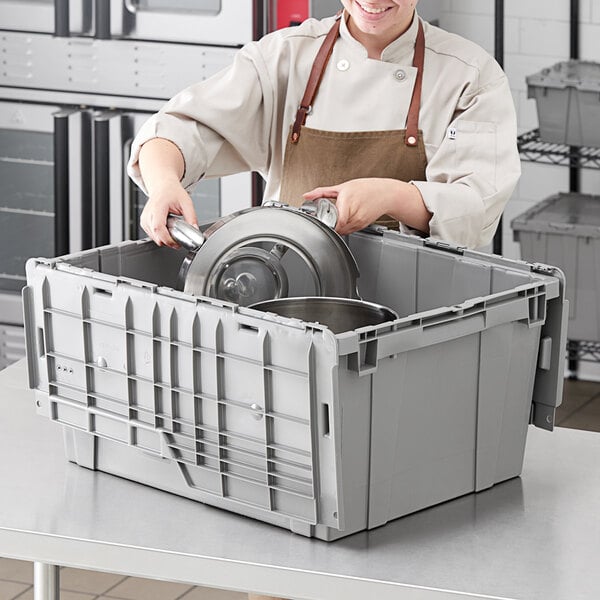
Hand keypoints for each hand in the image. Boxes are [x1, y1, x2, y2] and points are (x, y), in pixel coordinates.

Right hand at [140, 179, 197, 247]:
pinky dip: (161, 236)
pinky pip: (152, 236)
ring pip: (154, 238)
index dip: (167, 239)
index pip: (158, 228)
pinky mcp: (144, 223)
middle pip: (156, 236)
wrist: (162, 187)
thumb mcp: (186, 203)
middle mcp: (148, 214)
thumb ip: (192, 217)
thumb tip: (195, 230)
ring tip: (173, 229)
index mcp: (158, 207)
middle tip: (179, 237)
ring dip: (165, 239)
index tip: (177, 243)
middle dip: (169, 241)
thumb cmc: (172, 193)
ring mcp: (144, 219)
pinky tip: (166, 228)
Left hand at [303, 178, 430, 234]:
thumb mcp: (342, 187)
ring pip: (341, 231)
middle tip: (323, 219)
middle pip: (335, 227)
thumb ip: (322, 192)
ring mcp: (359, 222)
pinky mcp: (361, 226)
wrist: (386, 194)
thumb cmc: (366, 188)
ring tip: (333, 218)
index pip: (334, 221)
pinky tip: (343, 220)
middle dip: (328, 224)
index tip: (318, 221)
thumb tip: (307, 195)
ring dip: (335, 227)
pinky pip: (348, 231)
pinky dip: (343, 227)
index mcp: (347, 202)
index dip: (326, 223)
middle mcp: (354, 215)